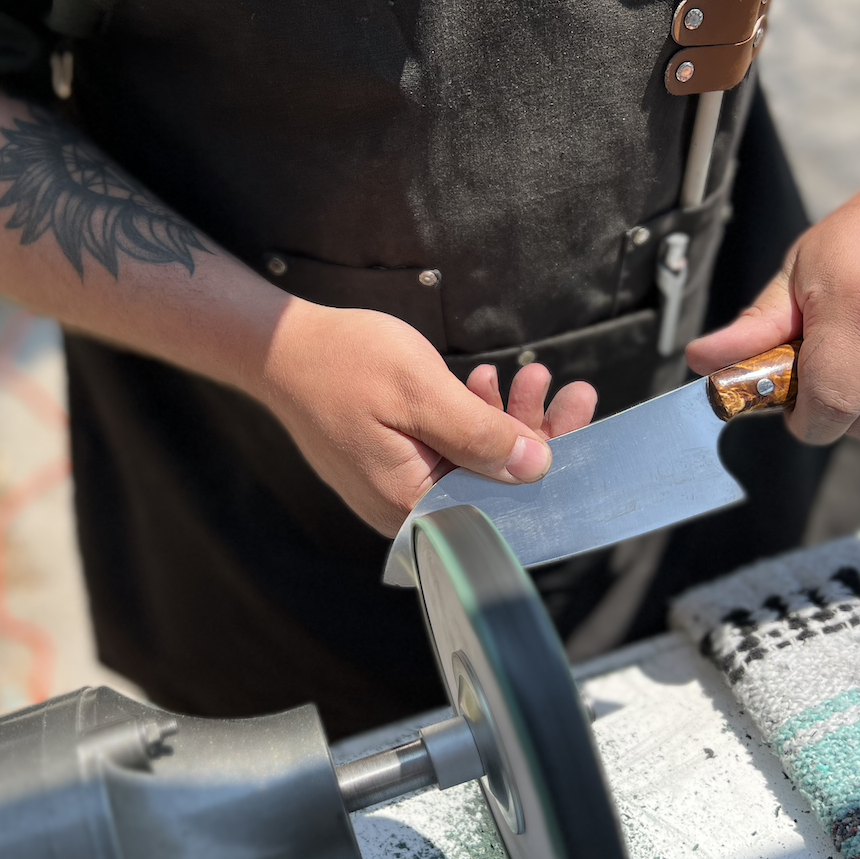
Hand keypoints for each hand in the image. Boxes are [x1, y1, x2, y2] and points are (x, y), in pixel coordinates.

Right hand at [257, 302, 596, 534]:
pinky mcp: (393, 466)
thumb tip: (537, 468)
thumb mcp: (421, 392)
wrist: (278, 348)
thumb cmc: (341, 362)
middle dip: (536, 436)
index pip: (502, 506)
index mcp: (411, 504)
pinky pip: (447, 453)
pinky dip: (472, 419)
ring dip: (506, 421)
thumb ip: (480, 435)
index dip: (551, 466)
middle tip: (571, 388)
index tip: (581, 422)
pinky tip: (482, 383)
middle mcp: (405, 510)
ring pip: (473, 466)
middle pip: (493, 488)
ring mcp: (396, 489)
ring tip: (528, 375)